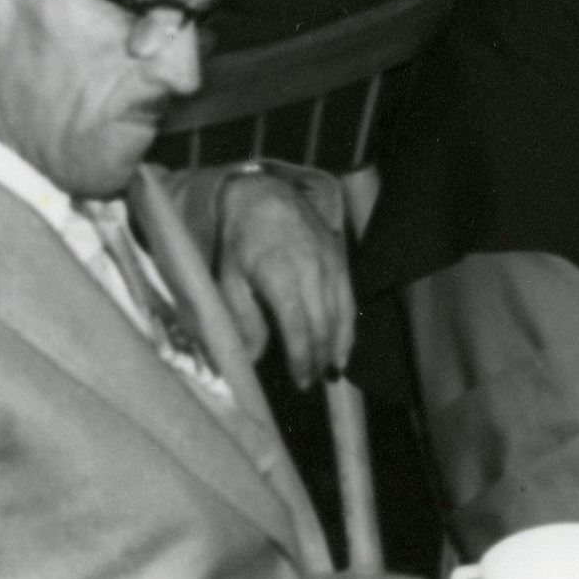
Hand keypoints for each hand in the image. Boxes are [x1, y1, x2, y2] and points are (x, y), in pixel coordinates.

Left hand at [212, 169, 353, 387]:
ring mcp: (331, 263)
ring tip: (332, 371)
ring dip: (339, 346)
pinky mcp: (341, 258)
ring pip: (343, 312)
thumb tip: (256, 358)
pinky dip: (349, 324)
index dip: (302, 359)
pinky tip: (344, 344)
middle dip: (321, 358)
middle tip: (312, 382)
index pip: (299, 327)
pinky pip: (350, 297)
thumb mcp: (229, 280)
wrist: (264, 196)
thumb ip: (244, 320)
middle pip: (324, 324)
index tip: (300, 382)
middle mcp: (312, 270)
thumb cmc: (240, 242)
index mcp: (281, 276)